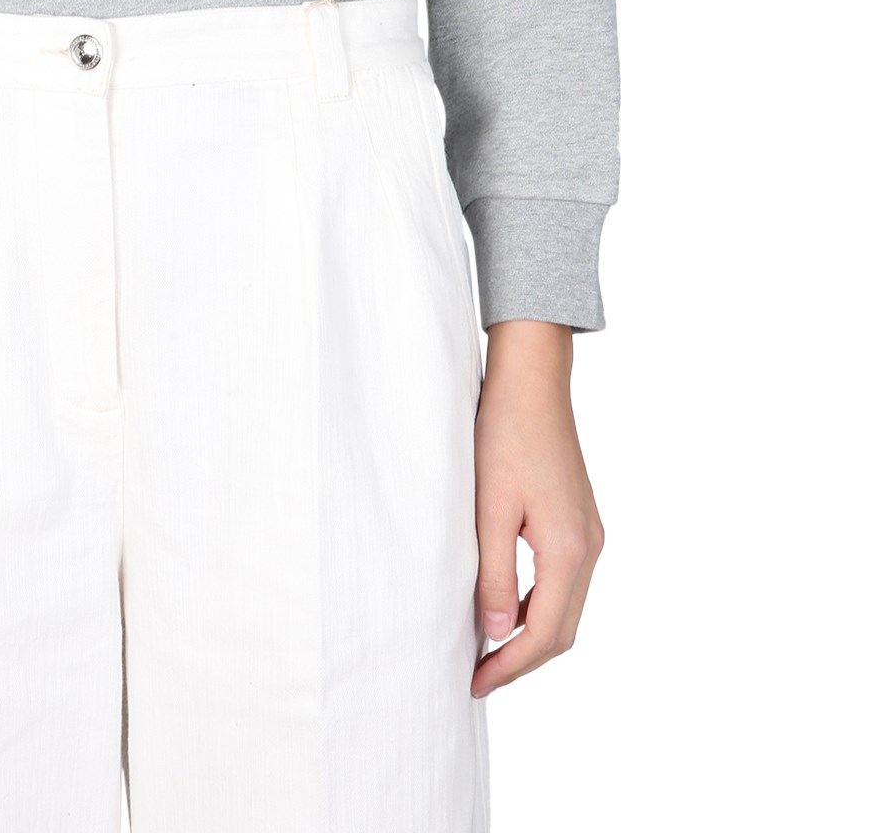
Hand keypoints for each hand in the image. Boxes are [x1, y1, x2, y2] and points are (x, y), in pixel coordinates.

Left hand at [471, 320, 604, 697]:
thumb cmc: (504, 436)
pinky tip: (504, 603)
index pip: (544, 633)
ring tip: (486, 648)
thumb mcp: (488, 509)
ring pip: (566, 607)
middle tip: (479, 676)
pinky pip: (564, 581)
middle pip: (562, 630)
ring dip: (530, 633)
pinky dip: (537, 603)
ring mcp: (590, 534)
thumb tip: (495, 634)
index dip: (509, 666)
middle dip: (522, 659)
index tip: (475, 683)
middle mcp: (589, 548)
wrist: (532, 382)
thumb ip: (492, 575)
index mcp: (569, 550)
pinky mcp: (580, 521)